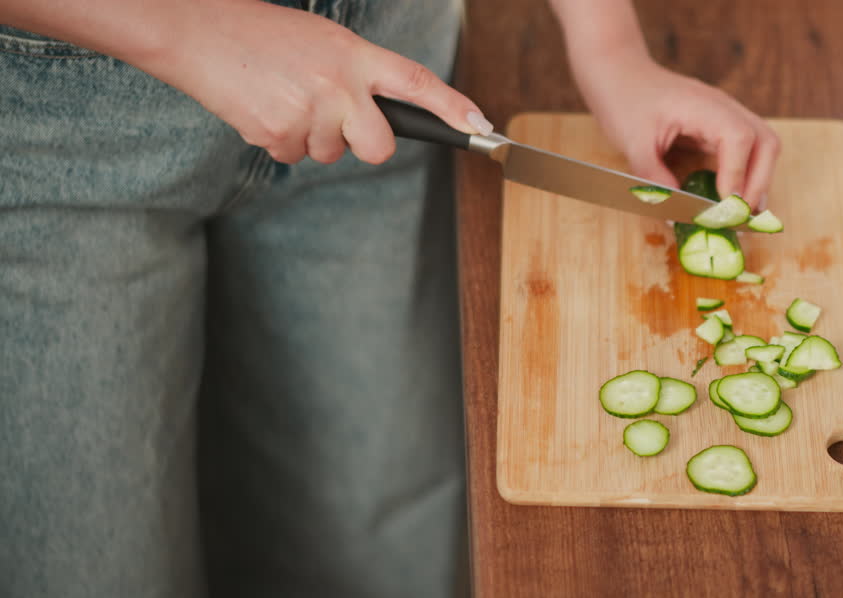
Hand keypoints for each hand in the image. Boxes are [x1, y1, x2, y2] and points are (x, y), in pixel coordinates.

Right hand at [143, 0, 490, 164]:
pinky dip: (280, 140)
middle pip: (379, 146)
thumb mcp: (320, 41)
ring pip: (331, 153)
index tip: (480, 126)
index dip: (451, 107)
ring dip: (310, 135)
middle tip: (337, 120)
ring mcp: (310, 113)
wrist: (196, 31)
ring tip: (282, 96)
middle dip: (365, 144)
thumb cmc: (260, 35)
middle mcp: (339, 85)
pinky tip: (263, 107)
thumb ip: (354, 75)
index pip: (415, 82)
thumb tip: (376, 117)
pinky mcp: (279, 135)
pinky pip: (295, 157)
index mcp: (353, 55)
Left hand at [575, 57, 779, 210]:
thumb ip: (655, 181)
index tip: (725, 205)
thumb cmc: (624, 100)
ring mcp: (726, 115)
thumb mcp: (633, 145)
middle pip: (766, 142)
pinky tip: (734, 197)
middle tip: (740, 215)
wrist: (620, 73)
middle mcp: (723, 107)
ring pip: (763, 145)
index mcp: (704, 106)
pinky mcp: (720, 125)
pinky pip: (748, 148)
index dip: (738, 174)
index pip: (740, 138)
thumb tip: (674, 216)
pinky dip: (747, 173)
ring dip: (758, 180)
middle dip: (758, 183)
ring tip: (743, 211)